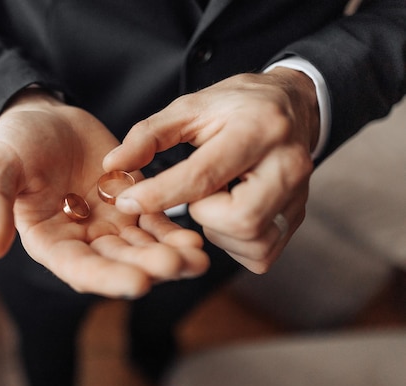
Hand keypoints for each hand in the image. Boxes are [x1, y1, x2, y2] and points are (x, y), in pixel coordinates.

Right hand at [0, 89, 209, 297]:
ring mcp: (108, 224)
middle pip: (117, 261)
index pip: (78, 268)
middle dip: (148, 266)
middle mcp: (81, 240)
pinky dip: (174, 231)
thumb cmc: (15, 142)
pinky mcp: (130, 203)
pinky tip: (195, 239)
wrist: (45, 117)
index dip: (107, 277)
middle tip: (179, 265)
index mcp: (48, 241)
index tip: (139, 283)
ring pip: (141, 246)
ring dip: (169, 254)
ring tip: (197, 258)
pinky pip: (155, 222)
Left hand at [103, 69, 318, 273]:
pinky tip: (229, 212)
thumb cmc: (236, 106)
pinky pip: (260, 253)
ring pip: (250, 241)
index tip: (127, 201)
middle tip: (199, 190)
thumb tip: (112, 165)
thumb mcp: (191, 107)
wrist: (293, 106)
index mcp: (258, 130)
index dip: (160, 194)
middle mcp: (287, 166)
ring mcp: (298, 196)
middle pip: (239, 219)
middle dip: (203, 213)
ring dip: (217, 228)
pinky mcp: (297, 218)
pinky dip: (234, 241)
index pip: (205, 175)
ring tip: (216, 197)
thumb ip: (148, 135)